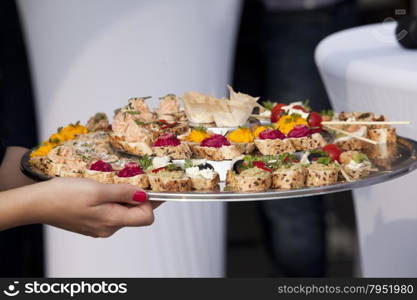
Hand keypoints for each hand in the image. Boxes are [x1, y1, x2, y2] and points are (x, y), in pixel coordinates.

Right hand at [34, 177, 160, 237]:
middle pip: (135, 215)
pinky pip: (110, 212)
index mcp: (112, 222)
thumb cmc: (63, 195)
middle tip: (130, 178)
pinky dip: (111, 200)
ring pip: (122, 212)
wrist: (35, 203)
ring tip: (111, 182)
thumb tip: (144, 196)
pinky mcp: (90, 223)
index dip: (151, 201)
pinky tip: (100, 189)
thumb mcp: (97, 189)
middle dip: (136, 197)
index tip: (148, 185)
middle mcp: (108, 228)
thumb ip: (123, 193)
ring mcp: (98, 227)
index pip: (146, 217)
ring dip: (123, 197)